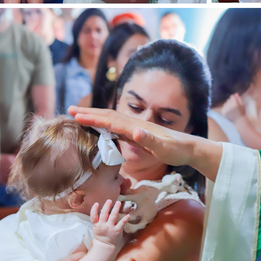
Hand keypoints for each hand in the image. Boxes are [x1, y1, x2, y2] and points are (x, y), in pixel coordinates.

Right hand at [67, 106, 212, 168]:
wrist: (190, 148)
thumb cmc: (178, 150)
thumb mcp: (165, 148)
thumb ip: (151, 140)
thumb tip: (135, 131)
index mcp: (137, 127)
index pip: (111, 121)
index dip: (93, 118)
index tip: (76, 115)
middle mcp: (134, 124)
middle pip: (107, 115)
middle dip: (88, 112)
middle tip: (70, 109)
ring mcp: (135, 128)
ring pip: (110, 119)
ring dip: (94, 116)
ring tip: (79, 115)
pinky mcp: (137, 134)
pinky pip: (115, 127)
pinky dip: (103, 124)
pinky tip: (99, 127)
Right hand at [91, 199, 129, 247]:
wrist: (106, 246)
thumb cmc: (101, 235)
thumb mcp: (96, 228)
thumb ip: (97, 220)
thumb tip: (100, 210)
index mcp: (97, 225)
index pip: (93, 216)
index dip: (94, 209)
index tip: (96, 203)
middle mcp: (103, 225)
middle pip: (104, 213)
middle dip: (107, 206)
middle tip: (109, 200)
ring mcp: (110, 228)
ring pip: (113, 216)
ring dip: (116, 208)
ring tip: (118, 203)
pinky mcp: (117, 231)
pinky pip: (121, 223)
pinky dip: (125, 219)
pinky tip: (128, 215)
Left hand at [219, 93, 246, 122]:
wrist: (239, 121)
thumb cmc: (242, 112)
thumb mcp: (242, 105)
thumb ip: (239, 99)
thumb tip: (235, 93)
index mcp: (235, 105)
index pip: (232, 97)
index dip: (234, 97)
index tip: (235, 99)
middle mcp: (230, 108)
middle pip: (228, 100)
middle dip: (231, 101)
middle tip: (234, 105)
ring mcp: (226, 111)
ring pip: (225, 103)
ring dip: (228, 104)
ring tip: (232, 108)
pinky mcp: (223, 113)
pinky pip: (223, 107)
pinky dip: (226, 108)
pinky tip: (229, 110)